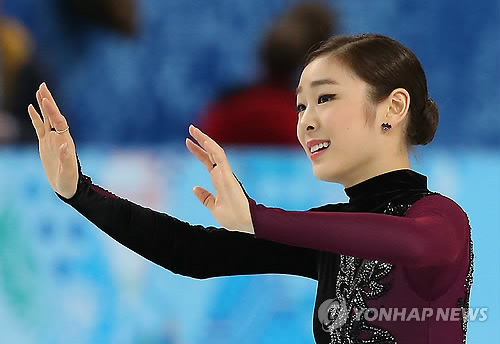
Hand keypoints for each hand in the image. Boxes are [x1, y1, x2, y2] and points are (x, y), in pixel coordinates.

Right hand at [28, 83, 77, 198]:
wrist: (67, 188)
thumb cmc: (69, 181)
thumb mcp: (68, 172)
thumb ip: (67, 159)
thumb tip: (64, 145)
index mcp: (66, 141)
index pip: (58, 122)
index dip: (52, 111)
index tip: (45, 99)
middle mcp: (60, 137)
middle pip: (53, 115)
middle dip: (48, 101)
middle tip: (43, 85)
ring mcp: (52, 140)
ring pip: (46, 118)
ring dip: (43, 105)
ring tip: (39, 90)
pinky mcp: (45, 144)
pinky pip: (39, 128)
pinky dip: (36, 117)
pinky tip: (31, 108)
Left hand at [186, 125, 253, 233]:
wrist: (245, 223)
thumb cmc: (232, 217)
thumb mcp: (213, 207)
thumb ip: (205, 197)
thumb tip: (194, 188)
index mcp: (219, 179)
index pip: (207, 161)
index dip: (198, 151)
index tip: (188, 141)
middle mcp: (222, 174)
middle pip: (210, 152)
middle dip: (200, 140)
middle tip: (191, 127)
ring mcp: (226, 174)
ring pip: (215, 151)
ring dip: (205, 140)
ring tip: (194, 130)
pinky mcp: (229, 176)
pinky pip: (220, 159)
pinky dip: (213, 149)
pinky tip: (205, 141)